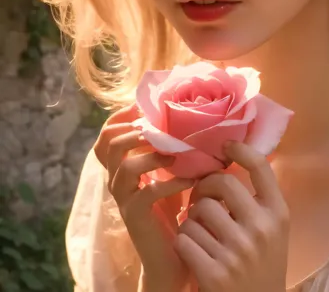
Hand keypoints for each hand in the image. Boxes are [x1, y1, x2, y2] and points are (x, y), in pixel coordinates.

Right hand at [93, 103, 194, 291]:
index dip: (121, 116)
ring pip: (125, 166)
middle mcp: (116, 179)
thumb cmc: (174, 205)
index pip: (107, 134)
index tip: (145, 107)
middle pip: (109, 143)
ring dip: (152, 154)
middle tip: (160, 128)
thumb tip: (190, 113)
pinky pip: (148, 193)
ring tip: (176, 154)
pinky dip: (172, 182)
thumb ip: (169, 147)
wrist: (173, 253)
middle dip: (136, 130)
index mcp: (121, 165)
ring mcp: (123, 198)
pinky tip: (190, 181)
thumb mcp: (169, 170)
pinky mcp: (135, 216)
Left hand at [174, 141, 288, 291]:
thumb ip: (258, 200)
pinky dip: (183, 242)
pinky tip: (192, 250)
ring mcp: (237, 253)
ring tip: (198, 230)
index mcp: (278, 215)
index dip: (240, 149)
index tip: (225, 146)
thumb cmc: (263, 264)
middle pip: (221, 183)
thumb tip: (235, 155)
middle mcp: (260, 230)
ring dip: (191, 219)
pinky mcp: (214, 274)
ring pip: (196, 212)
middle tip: (200, 196)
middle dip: (203, 186)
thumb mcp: (274, 231)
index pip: (260, 167)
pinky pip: (184, 239)